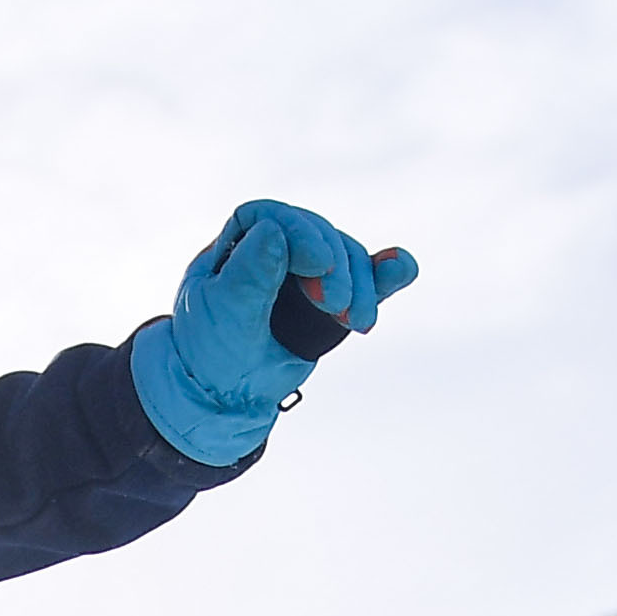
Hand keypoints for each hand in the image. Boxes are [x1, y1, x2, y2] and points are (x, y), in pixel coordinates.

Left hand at [128, 198, 417, 465]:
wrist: (228, 396)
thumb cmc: (213, 350)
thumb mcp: (224, 313)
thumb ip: (250, 274)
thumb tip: (275, 228)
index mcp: (240, 242)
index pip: (274, 218)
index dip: (301, 234)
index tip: (320, 264)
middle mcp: (278, 248)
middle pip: (319, 235)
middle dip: (336, 268)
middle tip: (335, 307)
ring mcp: (310, 272)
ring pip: (348, 259)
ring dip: (362, 286)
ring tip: (359, 323)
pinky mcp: (336, 300)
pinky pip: (368, 280)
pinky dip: (387, 275)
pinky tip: (403, 267)